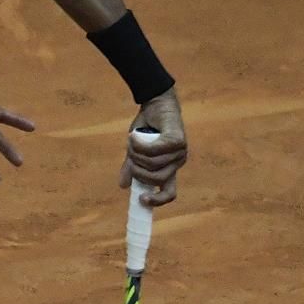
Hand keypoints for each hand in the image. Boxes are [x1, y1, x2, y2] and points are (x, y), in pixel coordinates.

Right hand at [120, 90, 186, 205]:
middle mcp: (177, 163)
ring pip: (153, 163)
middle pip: (156, 178)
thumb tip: (123, 186)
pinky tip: (133, 136)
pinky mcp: (177, 140)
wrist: (156, 104)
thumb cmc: (147, 127)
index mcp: (169, 169)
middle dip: (138, 170)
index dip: (157, 200)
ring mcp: (180, 152)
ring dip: (137, 153)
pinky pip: (155, 149)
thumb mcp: (136, 151)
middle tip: (130, 157)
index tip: (141, 199)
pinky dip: (140, 144)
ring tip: (132, 141)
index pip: (169, 192)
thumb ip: (131, 167)